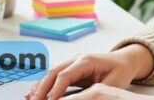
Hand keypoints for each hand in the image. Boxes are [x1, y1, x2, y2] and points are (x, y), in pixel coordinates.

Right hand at [26, 45, 153, 99]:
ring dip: (39, 86)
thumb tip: (82, 99)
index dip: (55, 90)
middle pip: (53, 72)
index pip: (65, 75)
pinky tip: (34, 93)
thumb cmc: (120, 70)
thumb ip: (96, 92)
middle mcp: (76, 58)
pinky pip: (54, 75)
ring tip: (30, 99)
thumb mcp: (112, 83)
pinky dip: (43, 84)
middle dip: (42, 89)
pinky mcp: (70, 67)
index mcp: (86, 60)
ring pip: (50, 73)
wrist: (124, 60)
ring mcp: (72, 61)